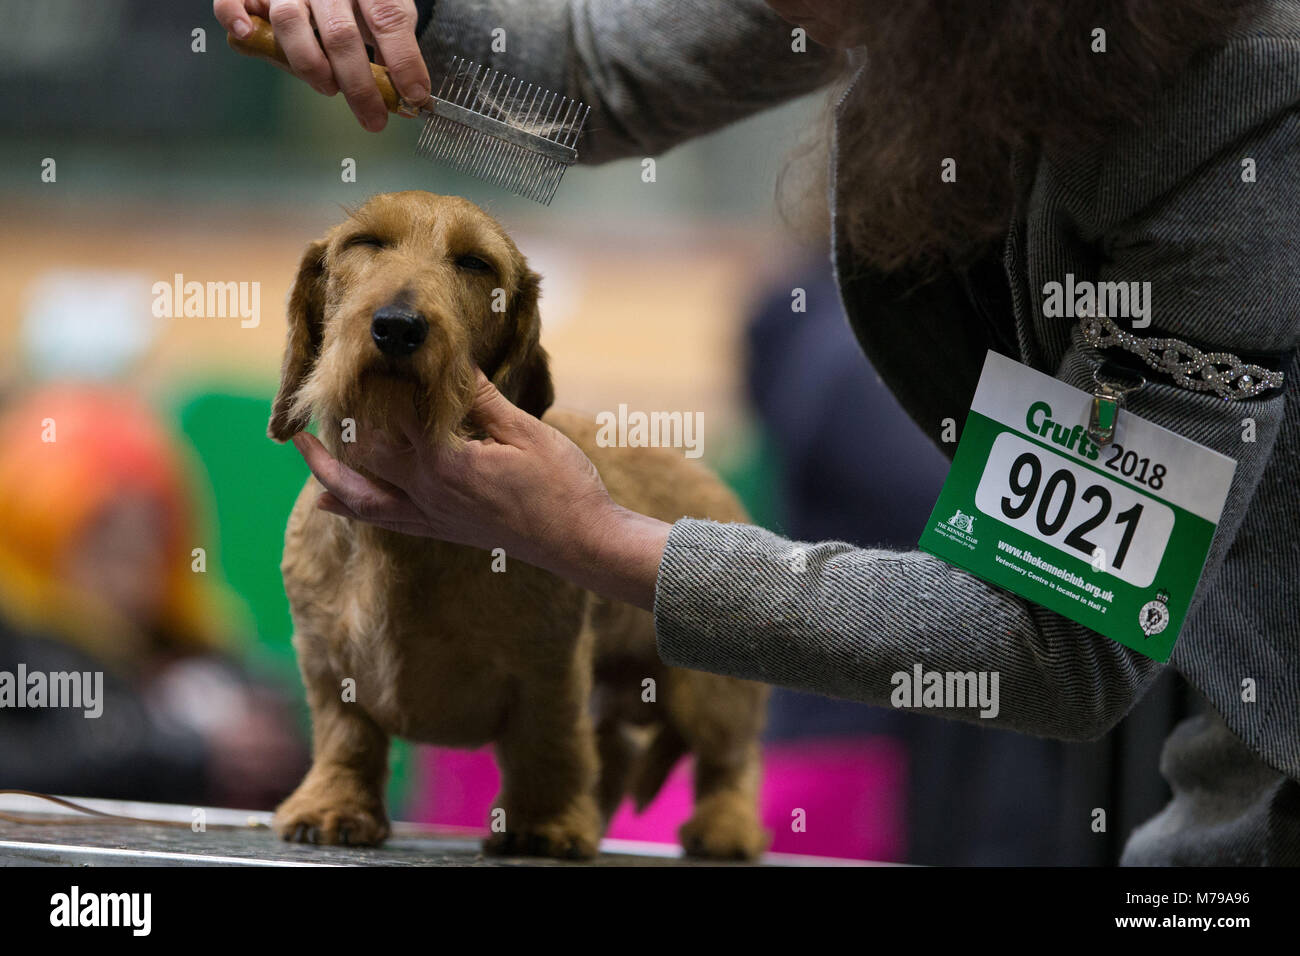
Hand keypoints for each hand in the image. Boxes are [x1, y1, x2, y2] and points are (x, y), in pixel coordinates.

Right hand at [214, 0, 429, 130]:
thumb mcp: (386, 7)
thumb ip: (395, 46)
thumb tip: (410, 95)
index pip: (388, 20)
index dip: (404, 61)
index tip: (416, 96)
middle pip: (340, 33)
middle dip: (359, 85)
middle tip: (373, 118)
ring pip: (289, 22)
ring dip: (310, 64)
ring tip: (328, 87)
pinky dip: (234, 15)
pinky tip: (247, 34)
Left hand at [291, 370, 670, 608]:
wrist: (580, 542)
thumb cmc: (561, 486)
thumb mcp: (525, 432)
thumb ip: (481, 399)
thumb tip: (451, 361)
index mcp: (444, 462)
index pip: (396, 415)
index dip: (380, 383)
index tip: (369, 354)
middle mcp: (427, 492)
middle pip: (367, 451)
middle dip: (342, 420)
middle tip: (322, 389)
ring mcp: (432, 515)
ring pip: (362, 494)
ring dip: (328, 471)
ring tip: (302, 450)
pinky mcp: (442, 529)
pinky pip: (385, 520)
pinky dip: (354, 508)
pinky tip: (332, 503)